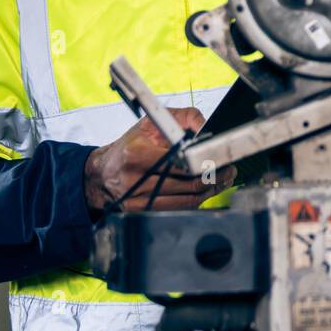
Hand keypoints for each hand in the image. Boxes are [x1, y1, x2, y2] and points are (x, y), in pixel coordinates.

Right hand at [83, 107, 236, 212]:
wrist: (101, 173)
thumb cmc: (130, 146)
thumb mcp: (152, 123)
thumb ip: (184, 117)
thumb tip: (209, 126)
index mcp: (138, 155)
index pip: (181, 163)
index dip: (206, 163)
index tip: (223, 160)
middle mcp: (136, 180)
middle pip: (188, 185)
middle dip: (215, 178)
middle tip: (229, 170)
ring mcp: (137, 201)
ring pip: (186, 201)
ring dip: (210, 192)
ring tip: (222, 180)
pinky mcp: (140, 213)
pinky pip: (177, 211)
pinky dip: (196, 203)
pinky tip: (206, 192)